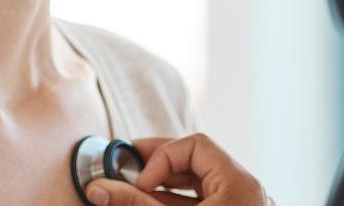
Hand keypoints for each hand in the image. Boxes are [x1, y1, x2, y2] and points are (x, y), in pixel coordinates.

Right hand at [84, 133, 272, 205]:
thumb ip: (136, 204)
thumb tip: (99, 187)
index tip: (139, 181)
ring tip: (132, 188)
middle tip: (124, 167)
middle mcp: (244, 192)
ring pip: (198, 184)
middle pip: (197, 161)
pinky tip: (148, 202)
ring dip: (163, 185)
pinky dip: (174, 201)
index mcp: (240, 184)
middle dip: (158, 165)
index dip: (162, 156)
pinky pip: (202, 201)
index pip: (196, 144)